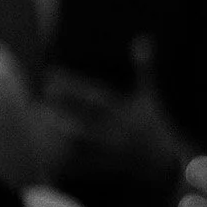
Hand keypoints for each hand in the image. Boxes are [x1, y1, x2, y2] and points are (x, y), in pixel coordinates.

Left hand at [43, 58, 190, 196]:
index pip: (93, 96)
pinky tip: (47, 153)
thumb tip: (144, 40)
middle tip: (38, 104)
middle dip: (60, 114)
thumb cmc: (154, 124)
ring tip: (40, 126)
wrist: (168, 163)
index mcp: (123, 111)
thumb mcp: (149, 96)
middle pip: (83, 122)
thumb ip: (144, 68)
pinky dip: (65, 160)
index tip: (48, 77)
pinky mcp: (108, 166)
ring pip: (81, 146)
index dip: (70, 87)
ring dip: (59, 138)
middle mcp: (116, 131)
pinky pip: (83, 164)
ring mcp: (111, 151)